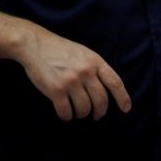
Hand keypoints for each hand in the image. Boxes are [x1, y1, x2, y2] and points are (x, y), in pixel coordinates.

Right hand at [17, 28, 131, 120]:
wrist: (34, 44)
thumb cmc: (58, 49)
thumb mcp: (83, 52)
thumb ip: (94, 67)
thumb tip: (104, 88)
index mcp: (95, 61)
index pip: (115, 82)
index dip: (123, 98)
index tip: (126, 109)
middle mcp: (86, 71)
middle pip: (101, 100)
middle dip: (100, 112)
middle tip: (96, 116)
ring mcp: (71, 81)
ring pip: (84, 109)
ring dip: (81, 114)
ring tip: (77, 112)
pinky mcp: (56, 90)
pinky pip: (66, 112)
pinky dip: (67, 116)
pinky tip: (65, 113)